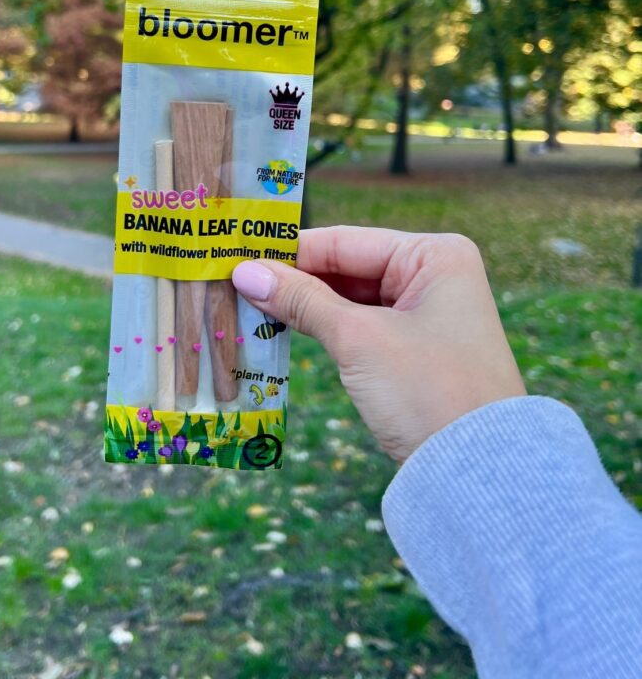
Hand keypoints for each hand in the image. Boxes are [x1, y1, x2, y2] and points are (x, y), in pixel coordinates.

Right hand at [232, 226, 525, 462]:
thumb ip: (301, 300)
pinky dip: (324, 330)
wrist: (479, 473)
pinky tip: (283, 330)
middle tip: (234, 284)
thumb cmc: (427, 390)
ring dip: (305, 306)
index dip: (289, 252)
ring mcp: (426, 314)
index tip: (237, 257)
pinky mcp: (415, 350)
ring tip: (248, 307)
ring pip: (350, 299)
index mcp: (435, 255)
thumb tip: (245, 272)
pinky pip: (360, 327)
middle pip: (347, 268)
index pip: (345, 241)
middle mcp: (435, 275)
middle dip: (294, 280)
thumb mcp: (359, 339)